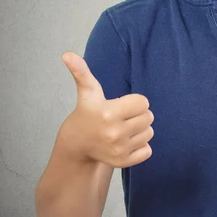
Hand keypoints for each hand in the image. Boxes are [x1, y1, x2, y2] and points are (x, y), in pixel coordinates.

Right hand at [59, 52, 154, 167]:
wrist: (77, 144)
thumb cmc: (87, 113)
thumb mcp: (87, 92)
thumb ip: (81, 72)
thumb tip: (67, 54)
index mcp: (108, 113)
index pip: (144, 102)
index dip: (135, 102)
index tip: (121, 105)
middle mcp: (114, 132)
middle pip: (149, 117)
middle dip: (138, 115)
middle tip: (122, 117)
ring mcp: (119, 149)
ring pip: (149, 132)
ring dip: (140, 130)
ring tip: (122, 129)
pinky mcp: (123, 161)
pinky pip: (148, 150)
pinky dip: (141, 146)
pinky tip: (125, 143)